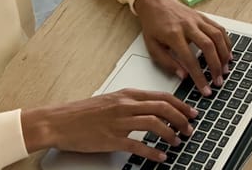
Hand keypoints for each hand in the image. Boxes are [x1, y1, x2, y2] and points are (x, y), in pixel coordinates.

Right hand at [21, 88, 196, 161]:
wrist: (59, 121)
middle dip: (181, 118)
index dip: (181, 105)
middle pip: (163, 108)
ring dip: (171, 133)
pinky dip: (153, 152)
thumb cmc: (83, 112)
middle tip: (190, 127)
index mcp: (127, 94)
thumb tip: (154, 108)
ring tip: (178, 141)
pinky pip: (138, 145)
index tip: (192, 112)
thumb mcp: (112, 99)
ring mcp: (119, 122)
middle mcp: (126, 105)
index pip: (162, 96)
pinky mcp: (111, 139)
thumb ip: (132, 102)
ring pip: (154, 124)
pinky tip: (161, 157)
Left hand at [133, 0, 232, 95]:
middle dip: (216, 67)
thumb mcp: (152, 47)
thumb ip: (167, 63)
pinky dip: (227, 42)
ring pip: (217, 37)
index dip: (199, 77)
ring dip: (224, 55)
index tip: (205, 89)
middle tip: (219, 81)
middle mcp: (188, 26)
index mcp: (173, 35)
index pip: (190, 60)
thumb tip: (183, 76)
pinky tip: (228, 54)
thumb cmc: (154, 26)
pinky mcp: (204, 17)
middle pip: (208, 47)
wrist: (156, 3)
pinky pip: (220, 29)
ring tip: (225, 70)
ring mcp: (198, 20)